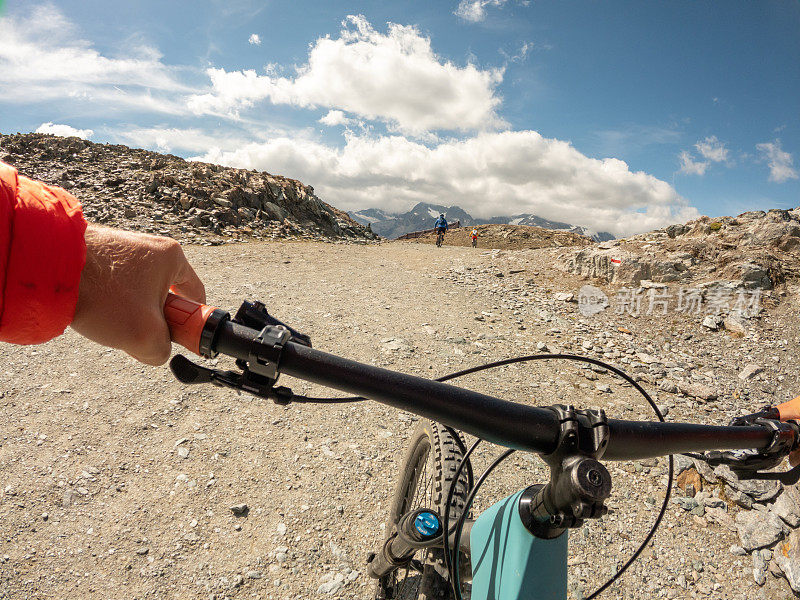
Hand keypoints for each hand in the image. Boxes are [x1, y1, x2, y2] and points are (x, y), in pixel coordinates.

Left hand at [70, 225, 205, 364]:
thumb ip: (162, 350)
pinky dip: (106, 304)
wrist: (48, 268)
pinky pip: (113, 287)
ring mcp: (122, 248)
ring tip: (108, 321)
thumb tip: (156, 351)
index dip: (191, 323)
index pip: (196, 295)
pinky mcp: (97, 254)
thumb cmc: (102, 294)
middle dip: (153, 320)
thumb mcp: (146, 337)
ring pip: (136, 295)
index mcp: (172, 257)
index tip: (178, 338)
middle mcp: (149, 247)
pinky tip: (93, 311)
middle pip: (164, 297)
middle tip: (137, 334)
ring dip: (127, 314)